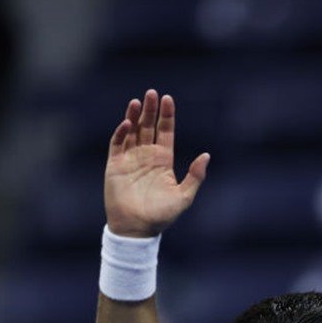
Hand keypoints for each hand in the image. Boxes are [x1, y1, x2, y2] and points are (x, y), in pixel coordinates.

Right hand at [105, 89, 209, 236]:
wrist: (137, 229)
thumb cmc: (161, 216)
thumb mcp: (184, 196)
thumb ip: (195, 176)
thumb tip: (206, 156)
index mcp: (163, 160)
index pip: (165, 131)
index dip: (167, 115)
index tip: (168, 98)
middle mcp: (146, 156)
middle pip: (148, 126)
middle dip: (150, 110)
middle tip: (151, 92)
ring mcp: (130, 159)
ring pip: (132, 131)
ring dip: (134, 116)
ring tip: (137, 101)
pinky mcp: (115, 165)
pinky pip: (117, 144)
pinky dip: (121, 132)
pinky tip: (127, 123)